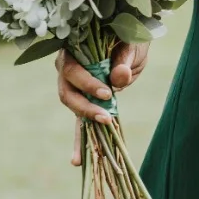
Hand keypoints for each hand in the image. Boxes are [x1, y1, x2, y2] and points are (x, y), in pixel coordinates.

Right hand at [57, 42, 149, 164]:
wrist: (130, 39)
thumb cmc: (129, 37)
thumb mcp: (132, 44)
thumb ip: (124, 58)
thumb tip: (118, 78)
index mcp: (74, 51)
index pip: (72, 70)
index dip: (87, 84)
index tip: (107, 94)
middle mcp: (67, 68)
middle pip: (66, 92)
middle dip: (85, 106)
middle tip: (106, 116)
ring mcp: (73, 86)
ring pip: (71, 105)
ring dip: (86, 119)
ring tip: (104, 127)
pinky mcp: (84, 99)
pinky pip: (79, 120)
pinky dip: (80, 141)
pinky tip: (77, 161)